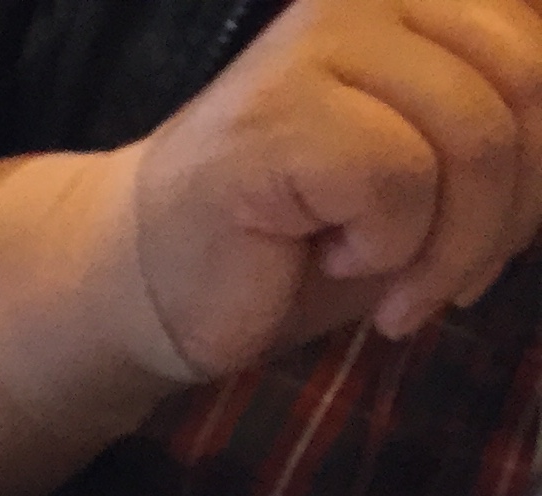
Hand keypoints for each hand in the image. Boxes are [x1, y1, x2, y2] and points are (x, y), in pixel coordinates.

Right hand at [133, 0, 541, 378]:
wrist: (155, 284)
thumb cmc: (305, 236)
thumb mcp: (445, 172)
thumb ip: (516, 126)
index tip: (511, 225)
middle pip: (530, 85)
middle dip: (514, 209)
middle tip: (458, 278)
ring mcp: (325, 41)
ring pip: (474, 137)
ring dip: (452, 247)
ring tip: (401, 290)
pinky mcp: (282, 114)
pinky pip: (397, 182)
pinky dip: (383, 250)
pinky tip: (331, 259)